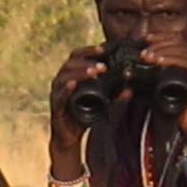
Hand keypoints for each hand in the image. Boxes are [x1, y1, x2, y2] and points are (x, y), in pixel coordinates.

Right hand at [48, 44, 105, 174]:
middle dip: (88, 61)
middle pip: (71, 61)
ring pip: (65, 75)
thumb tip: (130, 90)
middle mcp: (63, 80)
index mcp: (73, 75)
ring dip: (80, 72)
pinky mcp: (56, 105)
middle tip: (103, 65)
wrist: (70, 136)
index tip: (104, 49)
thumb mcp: (102, 105)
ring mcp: (58, 92)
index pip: (79, 56)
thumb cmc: (84, 116)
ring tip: (94, 72)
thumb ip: (114, 97)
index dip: (90, 50)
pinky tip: (73, 84)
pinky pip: (60, 94)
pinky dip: (66, 88)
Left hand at [141, 35, 186, 159]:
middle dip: (158, 44)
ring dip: (162, 50)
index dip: (160, 37)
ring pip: (181, 50)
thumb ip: (153, 72)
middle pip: (178, 42)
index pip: (176, 40)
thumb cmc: (176, 107)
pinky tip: (159, 62)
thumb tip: (137, 62)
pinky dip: (171, 59)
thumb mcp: (160, 85)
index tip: (144, 39)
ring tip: (147, 56)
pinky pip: (186, 62)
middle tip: (143, 51)